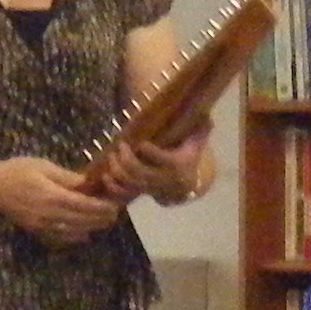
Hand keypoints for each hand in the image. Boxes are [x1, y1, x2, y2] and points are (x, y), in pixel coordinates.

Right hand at [0, 156, 122, 248]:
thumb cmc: (17, 171)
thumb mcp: (43, 166)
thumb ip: (66, 177)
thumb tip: (87, 183)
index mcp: (53, 195)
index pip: (85, 205)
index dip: (102, 207)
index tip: (115, 206)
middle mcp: (49, 214)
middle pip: (82, 221)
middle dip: (101, 219)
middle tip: (114, 215)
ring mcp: (42, 225)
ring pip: (74, 231)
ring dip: (90, 228)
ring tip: (103, 222)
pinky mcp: (36, 231)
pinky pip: (60, 238)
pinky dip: (75, 236)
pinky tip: (83, 233)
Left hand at [95, 123, 211, 208]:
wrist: (189, 181)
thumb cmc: (189, 153)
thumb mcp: (197, 138)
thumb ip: (200, 126)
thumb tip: (204, 113)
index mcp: (181, 165)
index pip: (167, 161)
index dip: (152, 153)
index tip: (141, 143)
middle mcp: (167, 180)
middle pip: (143, 173)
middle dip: (128, 160)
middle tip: (121, 146)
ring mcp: (153, 190)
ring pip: (132, 184)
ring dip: (118, 171)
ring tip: (112, 156)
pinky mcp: (143, 195)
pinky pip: (126, 196)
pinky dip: (114, 188)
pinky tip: (106, 176)